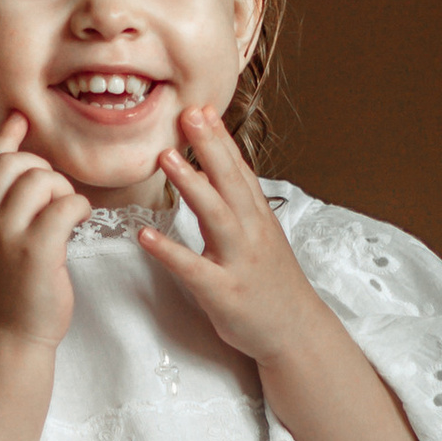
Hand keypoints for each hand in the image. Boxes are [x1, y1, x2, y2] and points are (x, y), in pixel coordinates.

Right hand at [0, 114, 88, 350]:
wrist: (10, 336)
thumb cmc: (9, 288)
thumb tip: (17, 161)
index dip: (8, 137)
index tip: (21, 119)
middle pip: (16, 162)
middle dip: (44, 170)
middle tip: (55, 198)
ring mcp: (6, 235)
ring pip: (42, 179)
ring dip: (63, 191)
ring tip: (65, 217)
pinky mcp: (36, 251)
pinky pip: (66, 204)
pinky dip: (78, 207)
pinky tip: (79, 223)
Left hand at [138, 108, 323, 365]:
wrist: (296, 332)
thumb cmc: (271, 284)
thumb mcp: (260, 237)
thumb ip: (239, 206)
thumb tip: (218, 172)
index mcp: (258, 219)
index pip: (239, 171)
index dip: (221, 139)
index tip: (203, 108)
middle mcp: (252, 233)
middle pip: (230, 182)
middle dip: (210, 146)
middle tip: (189, 113)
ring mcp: (239, 262)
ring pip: (216, 216)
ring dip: (192, 185)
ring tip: (167, 157)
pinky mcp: (224, 293)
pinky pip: (194, 269)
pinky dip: (169, 251)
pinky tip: (145, 235)